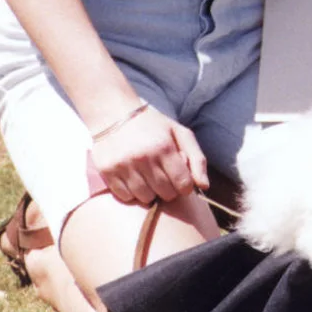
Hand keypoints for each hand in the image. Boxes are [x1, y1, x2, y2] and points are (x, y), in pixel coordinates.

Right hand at [91, 104, 209, 205]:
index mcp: (164, 147)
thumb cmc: (152, 125)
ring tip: (147, 176)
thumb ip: (197, 159)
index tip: (180, 179)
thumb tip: (204, 186)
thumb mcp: (179, 133)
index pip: (183, 184)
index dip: (185, 185)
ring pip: (146, 198)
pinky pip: (125, 197)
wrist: (113, 113)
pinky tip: (132, 177)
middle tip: (162, 175)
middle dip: (168, 188)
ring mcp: (124, 165)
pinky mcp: (107, 171)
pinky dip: (131, 192)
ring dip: (150, 191)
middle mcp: (144, 157)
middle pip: (166, 194)